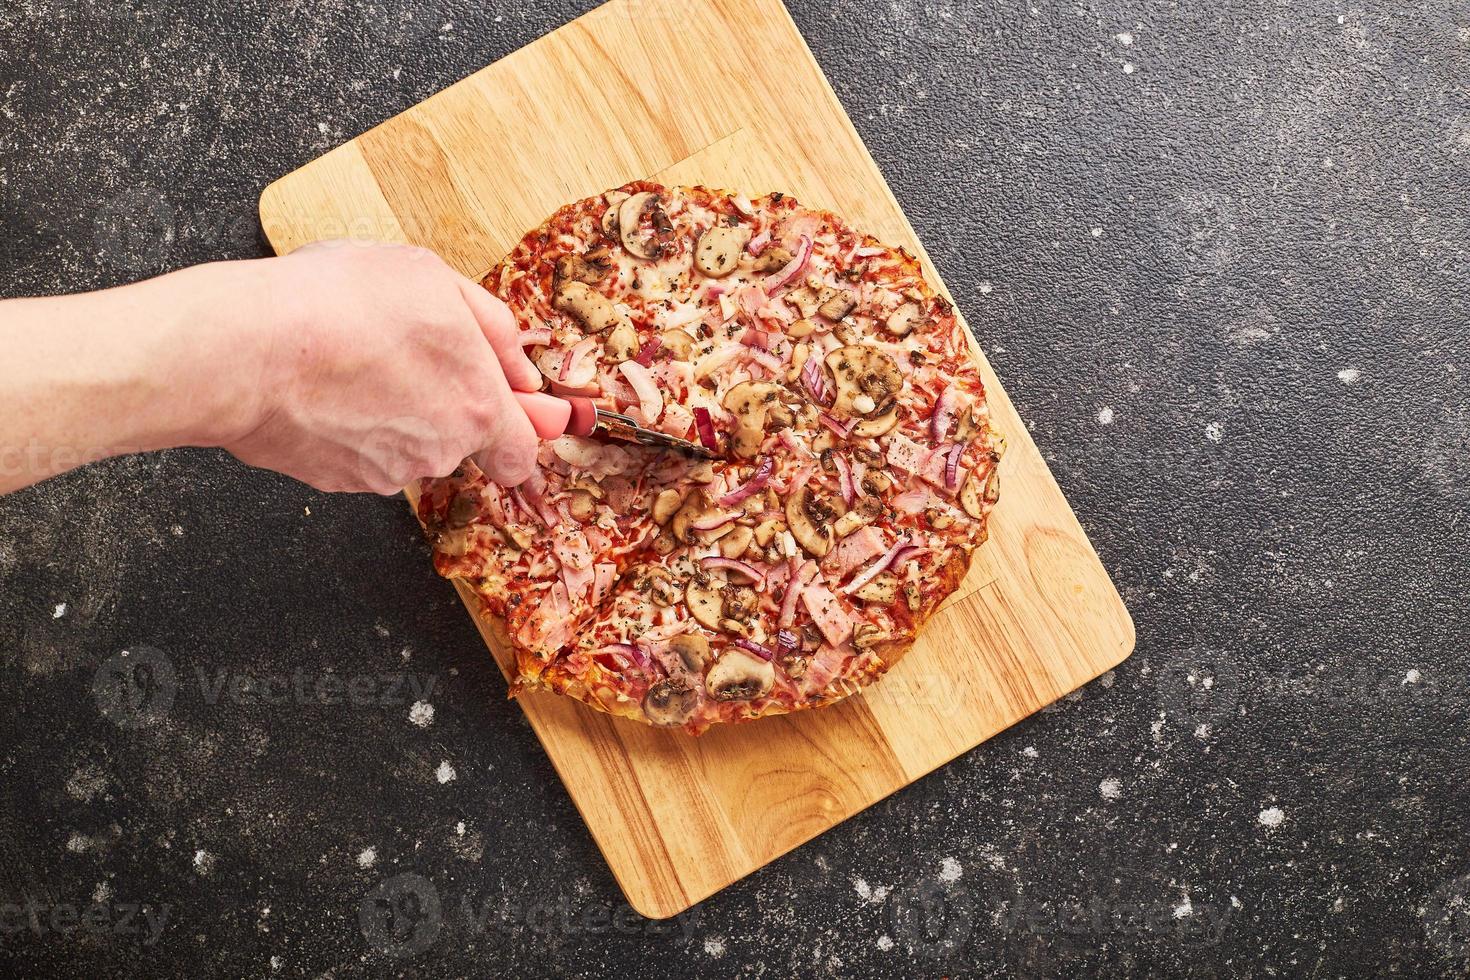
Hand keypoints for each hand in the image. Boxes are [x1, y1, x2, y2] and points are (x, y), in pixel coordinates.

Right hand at [224, 242, 541, 491]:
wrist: (243, 350)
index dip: (518, 433)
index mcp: (477, 407)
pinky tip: (325, 385)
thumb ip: (493, 328)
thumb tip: (520, 370)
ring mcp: (386, 471)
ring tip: (353, 358)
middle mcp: (439, 451)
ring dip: (392, 411)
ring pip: (407, 446)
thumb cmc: (338, 304)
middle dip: (442, 404)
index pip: (521, 454)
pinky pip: (359, 453)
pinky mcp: (337, 480)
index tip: (505, 413)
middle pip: (459, 441)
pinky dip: (349, 426)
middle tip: (401, 355)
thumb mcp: (435, 280)